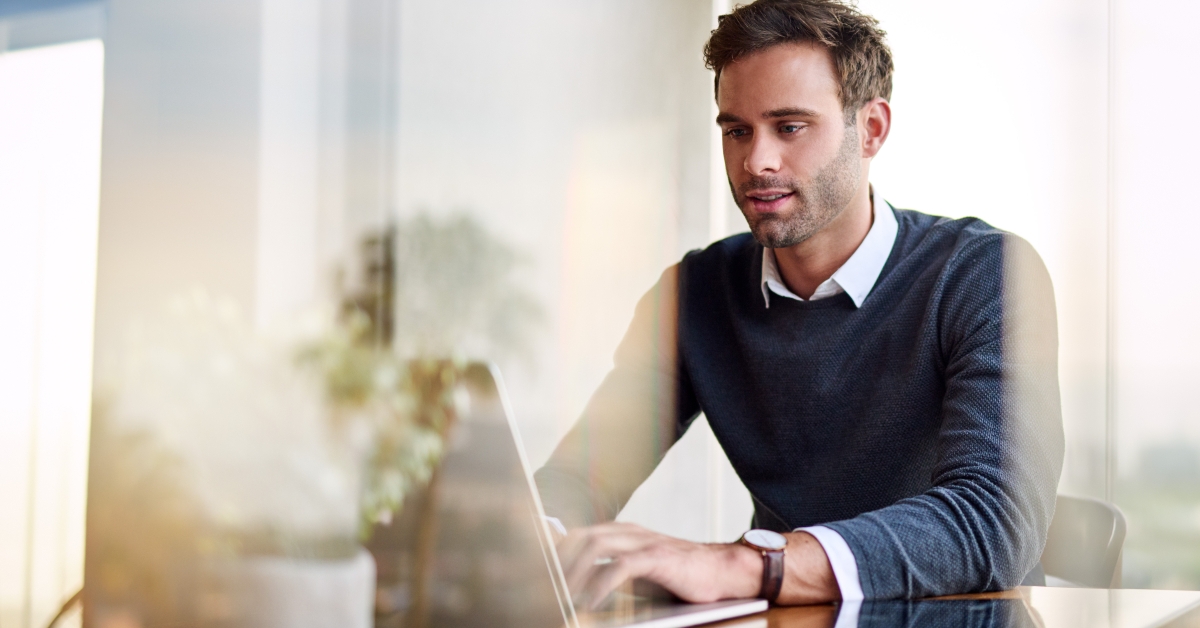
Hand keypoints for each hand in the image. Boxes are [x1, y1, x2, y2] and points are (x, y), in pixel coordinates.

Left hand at [556, 522, 761, 608]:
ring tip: (562, 596)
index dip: (553, 552)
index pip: (577, 536)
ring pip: (595, 546)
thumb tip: (574, 590)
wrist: (722, 571)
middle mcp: (629, 532)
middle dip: (557, 562)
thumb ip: (608, 575)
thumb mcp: (636, 575)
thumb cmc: (678, 577)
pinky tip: (591, 601)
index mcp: (620, 533)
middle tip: (544, 589)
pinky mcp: (658, 557)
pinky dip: (600, 584)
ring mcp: (643, 541)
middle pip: (579, 537)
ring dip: (574, 572)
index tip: (534, 573)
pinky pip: (621, 566)